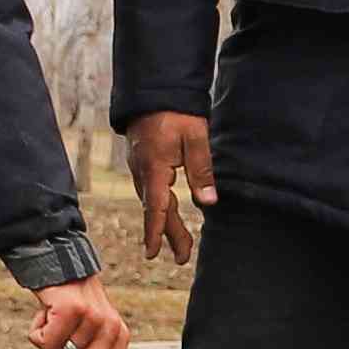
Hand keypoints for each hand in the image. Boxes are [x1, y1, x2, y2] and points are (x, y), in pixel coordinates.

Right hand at [33, 277, 131, 348]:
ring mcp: (93, 319)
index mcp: (119, 338)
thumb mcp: (82, 334)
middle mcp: (112, 329)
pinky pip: (43, 342)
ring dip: (43, 348)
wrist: (58, 263)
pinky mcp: (71, 309)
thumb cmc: (68, 304)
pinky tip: (43, 314)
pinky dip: (34, 333)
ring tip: (48, 326)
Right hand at [126, 110, 213, 265]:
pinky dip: (159, 207)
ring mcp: (140, 167)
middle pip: (155, 210)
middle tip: (182, 258)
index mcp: (155, 168)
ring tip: (180, 242)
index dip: (155, 233)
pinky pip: (150, 191)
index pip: (155, 208)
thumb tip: (208, 202)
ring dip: (164, 222)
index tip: (153, 254)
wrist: (154, 91)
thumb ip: (202, 170)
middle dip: (167, 235)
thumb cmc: (176, 112)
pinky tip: (167, 212)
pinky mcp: (142, 162)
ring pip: (152, 202)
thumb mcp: (195, 138)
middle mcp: (143, 172)